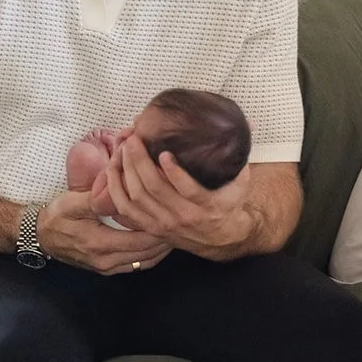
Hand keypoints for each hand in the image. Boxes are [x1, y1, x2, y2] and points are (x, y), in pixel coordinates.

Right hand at [38, 190, 171, 275]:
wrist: (40, 236)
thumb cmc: (56, 216)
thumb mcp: (73, 202)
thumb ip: (97, 198)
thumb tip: (120, 191)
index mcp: (100, 244)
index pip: (141, 239)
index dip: (160, 227)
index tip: (173, 213)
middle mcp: (105, 261)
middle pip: (147, 253)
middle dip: (166, 238)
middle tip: (181, 222)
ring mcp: (106, 267)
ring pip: (143, 262)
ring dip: (160, 248)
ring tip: (174, 232)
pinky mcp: (105, 269)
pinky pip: (134, 265)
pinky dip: (149, 254)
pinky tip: (157, 243)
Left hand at [90, 133, 251, 255]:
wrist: (221, 238)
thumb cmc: (228, 203)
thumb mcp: (240, 182)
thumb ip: (240, 154)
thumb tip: (248, 123)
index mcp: (206, 205)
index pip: (189, 190)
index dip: (175, 173)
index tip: (164, 154)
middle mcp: (183, 216)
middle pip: (154, 189)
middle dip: (140, 161)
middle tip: (134, 139)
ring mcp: (164, 223)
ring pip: (137, 197)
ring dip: (127, 171)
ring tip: (124, 148)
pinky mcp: (150, 227)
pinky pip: (126, 209)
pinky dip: (116, 188)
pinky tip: (113, 169)